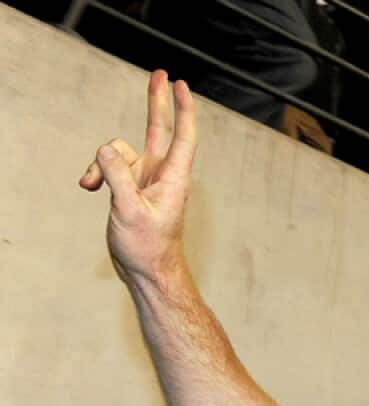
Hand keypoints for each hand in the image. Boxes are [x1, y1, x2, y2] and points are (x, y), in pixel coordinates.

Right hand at [80, 70, 196, 282]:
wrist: (146, 271)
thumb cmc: (148, 246)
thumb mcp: (129, 210)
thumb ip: (118, 176)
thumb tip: (105, 148)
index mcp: (173, 177)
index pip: (182, 136)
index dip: (182, 109)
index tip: (181, 86)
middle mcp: (161, 173)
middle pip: (158, 129)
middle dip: (157, 102)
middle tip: (161, 73)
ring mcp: (144, 179)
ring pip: (118, 151)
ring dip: (99, 162)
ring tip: (89, 184)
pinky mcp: (129, 188)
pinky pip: (108, 167)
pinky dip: (96, 172)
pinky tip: (87, 187)